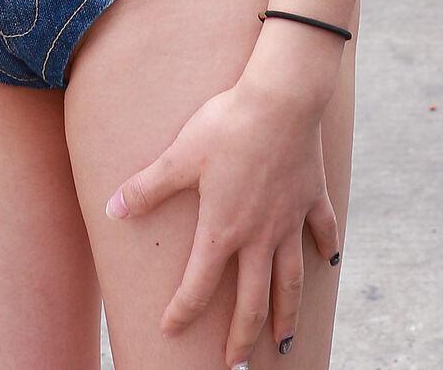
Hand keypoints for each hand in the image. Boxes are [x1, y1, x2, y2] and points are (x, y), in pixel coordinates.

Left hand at [105, 76, 340, 360]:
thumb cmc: (227, 125)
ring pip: (291, 280)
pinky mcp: (311, 197)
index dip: (183, 311)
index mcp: (223, 230)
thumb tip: (112, 209)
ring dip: (287, 313)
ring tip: (283, 341)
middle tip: (236, 365)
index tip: (171, 330)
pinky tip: (330, 262)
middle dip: (242, 337)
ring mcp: (289, 219)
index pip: (199, 284)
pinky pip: (323, 230)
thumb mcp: (180, 155)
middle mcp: (259, 235)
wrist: (281, 99)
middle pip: (253, 300)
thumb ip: (148, 187)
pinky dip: (327, 248)